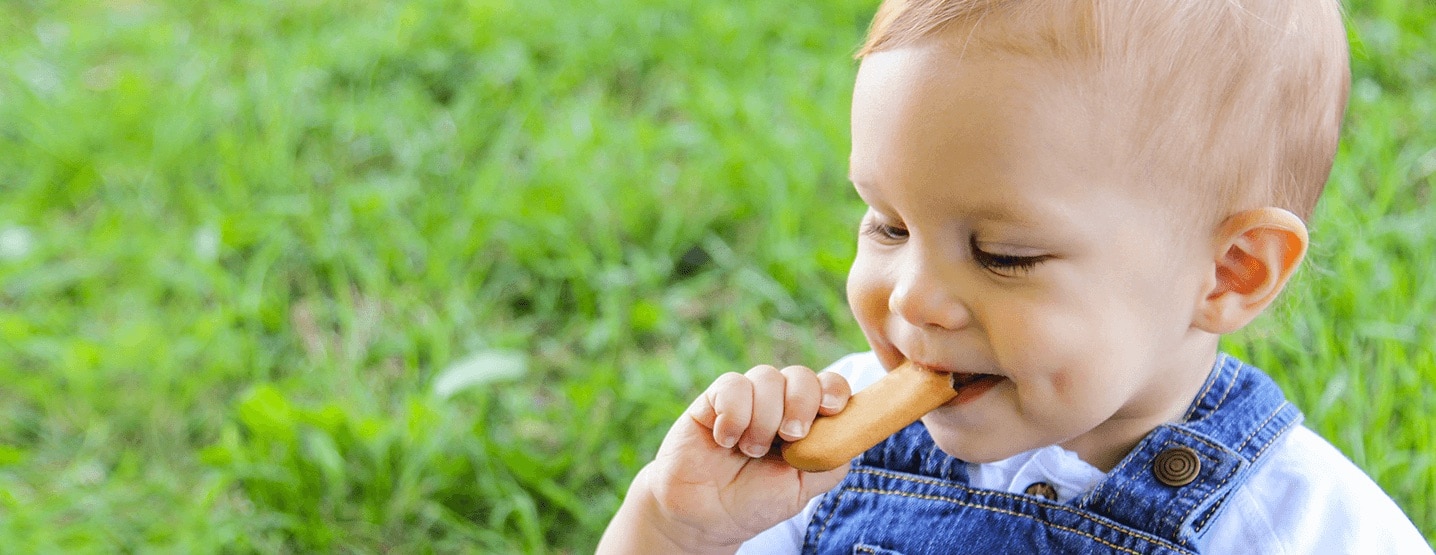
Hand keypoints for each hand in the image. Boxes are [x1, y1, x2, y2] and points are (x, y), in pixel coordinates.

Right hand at [599, 364, 852, 553]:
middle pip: (801, 375)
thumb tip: (853, 426)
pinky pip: (733, 385)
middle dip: (801, 403)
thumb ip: (830, 456)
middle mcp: (778, 403)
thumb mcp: (804, 487)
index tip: (831, 409)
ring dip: (764, 418)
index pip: (829, 385)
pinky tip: (725, 441)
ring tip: (750, 450)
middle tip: (789, 437)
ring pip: (767, 377)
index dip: (834, 389)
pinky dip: (733, 416)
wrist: (705, 517)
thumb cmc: (756, 501)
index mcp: (805, 420)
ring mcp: (747, 397)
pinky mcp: (714, 398)